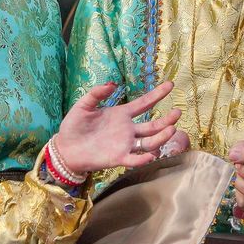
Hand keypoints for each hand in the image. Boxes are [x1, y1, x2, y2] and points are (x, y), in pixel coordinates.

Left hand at [52, 81, 181, 173]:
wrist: (65, 148)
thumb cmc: (74, 126)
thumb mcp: (83, 105)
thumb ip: (97, 94)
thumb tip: (113, 84)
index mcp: (121, 114)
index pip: (144, 103)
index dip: (157, 94)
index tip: (170, 84)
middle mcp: (127, 130)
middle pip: (153, 125)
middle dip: (167, 120)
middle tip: (178, 112)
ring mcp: (124, 144)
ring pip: (149, 142)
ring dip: (161, 136)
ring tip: (172, 129)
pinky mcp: (117, 158)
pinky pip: (134, 159)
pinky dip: (143, 158)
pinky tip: (151, 154)